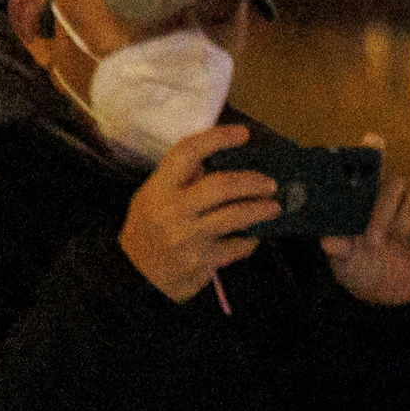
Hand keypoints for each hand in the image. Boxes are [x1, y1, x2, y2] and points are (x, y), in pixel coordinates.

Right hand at [119, 125, 279, 300]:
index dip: (216, 139)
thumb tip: (214, 158)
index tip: (243, 133)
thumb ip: (180, 180)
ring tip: (274, 207)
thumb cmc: (148, 231)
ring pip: (236, 216)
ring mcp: (188, 237)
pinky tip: (253, 236)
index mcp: (158, 189)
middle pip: (222, 185)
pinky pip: (238, 246)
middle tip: (270, 184)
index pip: (187, 153)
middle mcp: (172, 210)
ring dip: (261, 209)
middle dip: (252, 182)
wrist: (135, 277)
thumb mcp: (152, 199)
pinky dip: (250, 240)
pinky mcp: (203, 261)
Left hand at [322, 145, 409, 306]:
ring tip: (396, 241)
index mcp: (364, 199)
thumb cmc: (359, 266)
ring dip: (405, 220)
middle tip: (374, 238)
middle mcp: (391, 197)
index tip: (373, 139)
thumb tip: (327, 243)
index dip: (374, 150)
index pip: (371, 166)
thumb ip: (340, 249)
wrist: (388, 290)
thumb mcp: (344, 262)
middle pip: (397, 182)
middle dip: (385, 209)